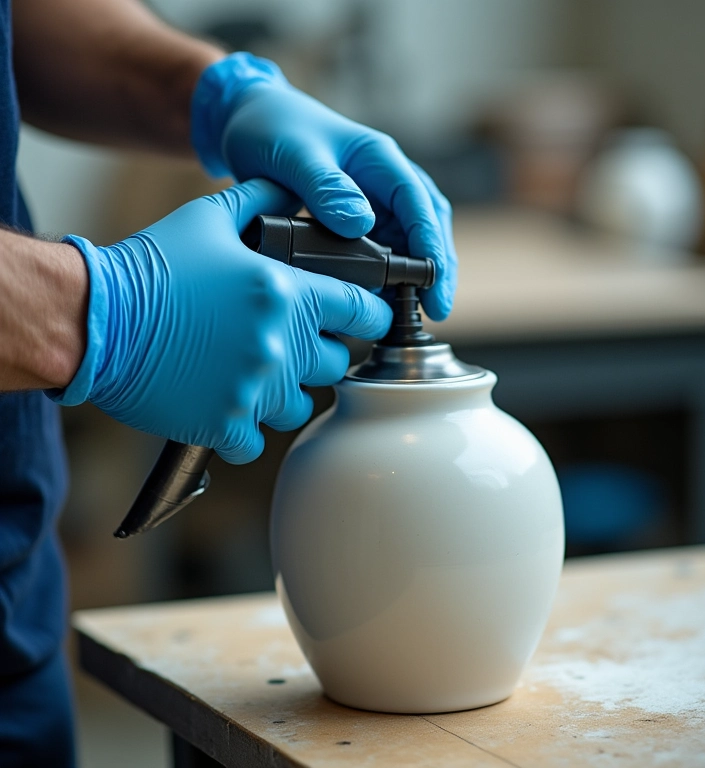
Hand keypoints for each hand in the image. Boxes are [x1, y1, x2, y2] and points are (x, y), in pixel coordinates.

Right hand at [49, 180, 391, 463]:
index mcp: (285, 294)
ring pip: (303, 405)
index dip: (369, 315)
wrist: (93, 316)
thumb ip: (260, 200)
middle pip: (337, 363)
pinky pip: (257, 443)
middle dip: (321, 352)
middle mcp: (280, 344)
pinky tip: (227, 408)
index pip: (364, 312)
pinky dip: (245, 430)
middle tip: (293, 343)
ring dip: (287, 393)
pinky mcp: (225, 423)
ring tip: (259, 376)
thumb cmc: (151, 267)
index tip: (362, 319)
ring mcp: (255, 389)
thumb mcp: (210, 218)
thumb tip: (290, 186)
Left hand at [191, 53, 455, 320]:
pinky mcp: (358, 219)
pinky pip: (383, 249)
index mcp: (379, 158)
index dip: (431, 244)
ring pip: (409, 241)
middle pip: (427, 225)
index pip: (420, 204)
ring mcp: (374, 201)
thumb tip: (362, 224)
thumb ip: (326, 187)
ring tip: (413, 314)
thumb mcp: (295, 155)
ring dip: (414, 275)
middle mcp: (385, 180)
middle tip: (437, 310)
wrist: (247, 122)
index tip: (433, 282)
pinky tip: (383, 301)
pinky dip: (387, 276)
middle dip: (436, 268)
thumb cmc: (271, 128)